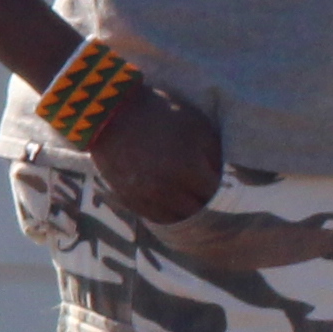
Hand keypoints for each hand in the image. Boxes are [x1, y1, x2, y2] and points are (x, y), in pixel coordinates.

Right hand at [88, 78, 223, 226]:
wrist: (111, 113)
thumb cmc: (159, 113)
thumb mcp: (195, 124)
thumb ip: (213, 153)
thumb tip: (221, 175)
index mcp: (188, 167)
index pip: (213, 192)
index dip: (217, 186)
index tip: (216, 181)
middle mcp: (168, 188)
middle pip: (196, 210)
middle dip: (203, 201)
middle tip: (203, 191)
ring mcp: (146, 197)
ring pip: (176, 218)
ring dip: (185, 211)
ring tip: (188, 200)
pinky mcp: (129, 199)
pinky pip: (154, 218)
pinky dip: (166, 214)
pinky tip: (170, 204)